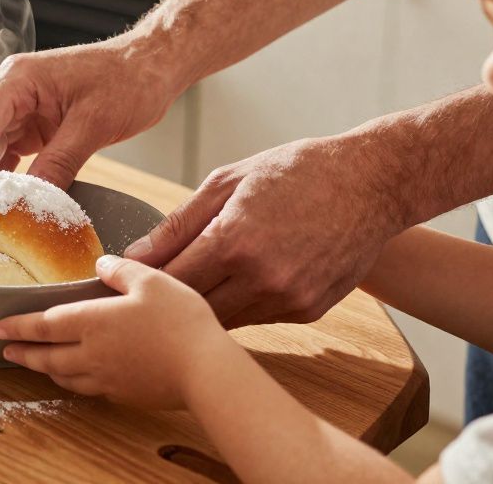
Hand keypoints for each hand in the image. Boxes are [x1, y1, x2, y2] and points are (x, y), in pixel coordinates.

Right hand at [0, 36, 181, 187]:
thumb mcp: (94, 124)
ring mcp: (19, 110)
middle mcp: (9, 93)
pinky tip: (3, 207)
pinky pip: (7, 156)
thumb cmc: (129, 80)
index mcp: (16, 80)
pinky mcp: (33, 127)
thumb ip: (60, 161)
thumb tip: (33, 201)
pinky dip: (4, 180)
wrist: (153, 67)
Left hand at [0, 255, 233, 408]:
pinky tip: (78, 378)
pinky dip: (74, 382)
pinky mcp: (125, 394)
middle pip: (47, 356)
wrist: (206, 370)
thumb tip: (102, 263)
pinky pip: (89, 389)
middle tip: (6, 350)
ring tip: (37, 364)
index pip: (44, 325)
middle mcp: (91, 354)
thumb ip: (121, 269)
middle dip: (23, 353)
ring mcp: (107, 379)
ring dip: (45, 369)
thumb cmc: (179, 321)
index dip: (19, 326)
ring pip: (65, 377)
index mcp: (92, 322)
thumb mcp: (151, 280)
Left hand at [126, 134, 407, 327]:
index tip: (120, 280)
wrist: (373, 183)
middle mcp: (262, 278)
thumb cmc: (297, 171)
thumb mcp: (227, 182)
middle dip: (168, 300)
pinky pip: (258, 318)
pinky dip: (241, 304)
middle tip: (148, 289)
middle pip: (192, 309)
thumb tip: (134, 256)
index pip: (169, 281)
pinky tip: (239, 281)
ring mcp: (289, 299)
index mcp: (234, 241)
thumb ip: (177, 224)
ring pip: (225, 320)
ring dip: (205, 305)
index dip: (140, 283)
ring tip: (193, 283)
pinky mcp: (308, 311)